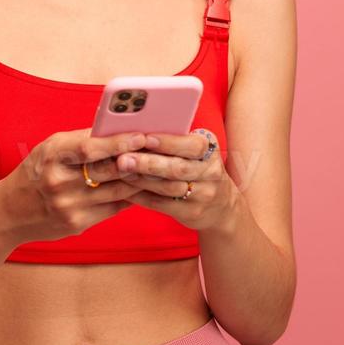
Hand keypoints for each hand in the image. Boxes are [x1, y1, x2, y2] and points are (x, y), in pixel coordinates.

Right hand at [0, 128, 147, 244]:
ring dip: (142, 180)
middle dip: (139, 161)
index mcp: (53, 155)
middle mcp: (59, 181)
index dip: (120, 142)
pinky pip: (113, 208)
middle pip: (109, 170)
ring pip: (118, 191)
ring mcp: (69, 205)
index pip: (91, 147)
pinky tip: (145, 189)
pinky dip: (131, 197)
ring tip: (161, 169)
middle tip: (162, 152)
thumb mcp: (50, 149)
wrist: (9, 212)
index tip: (143, 135)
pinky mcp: (77, 224)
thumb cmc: (36, 172)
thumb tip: (119, 128)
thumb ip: (82, 139)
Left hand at [116, 128, 238, 232]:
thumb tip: (138, 131)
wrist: (222, 206)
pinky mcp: (192, 213)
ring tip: (121, 172)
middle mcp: (210, 173)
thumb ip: (175, 143)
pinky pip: (162, 204)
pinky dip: (142, 196)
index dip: (168, 142)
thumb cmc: (199, 170)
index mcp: (210, 151)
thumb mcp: (196, 153)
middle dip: (148, 163)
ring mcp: (203, 195)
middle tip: (123, 158)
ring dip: (142, 180)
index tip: (145, 138)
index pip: (192, 145)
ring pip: (168, 187)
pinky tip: (126, 189)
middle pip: (178, 168)